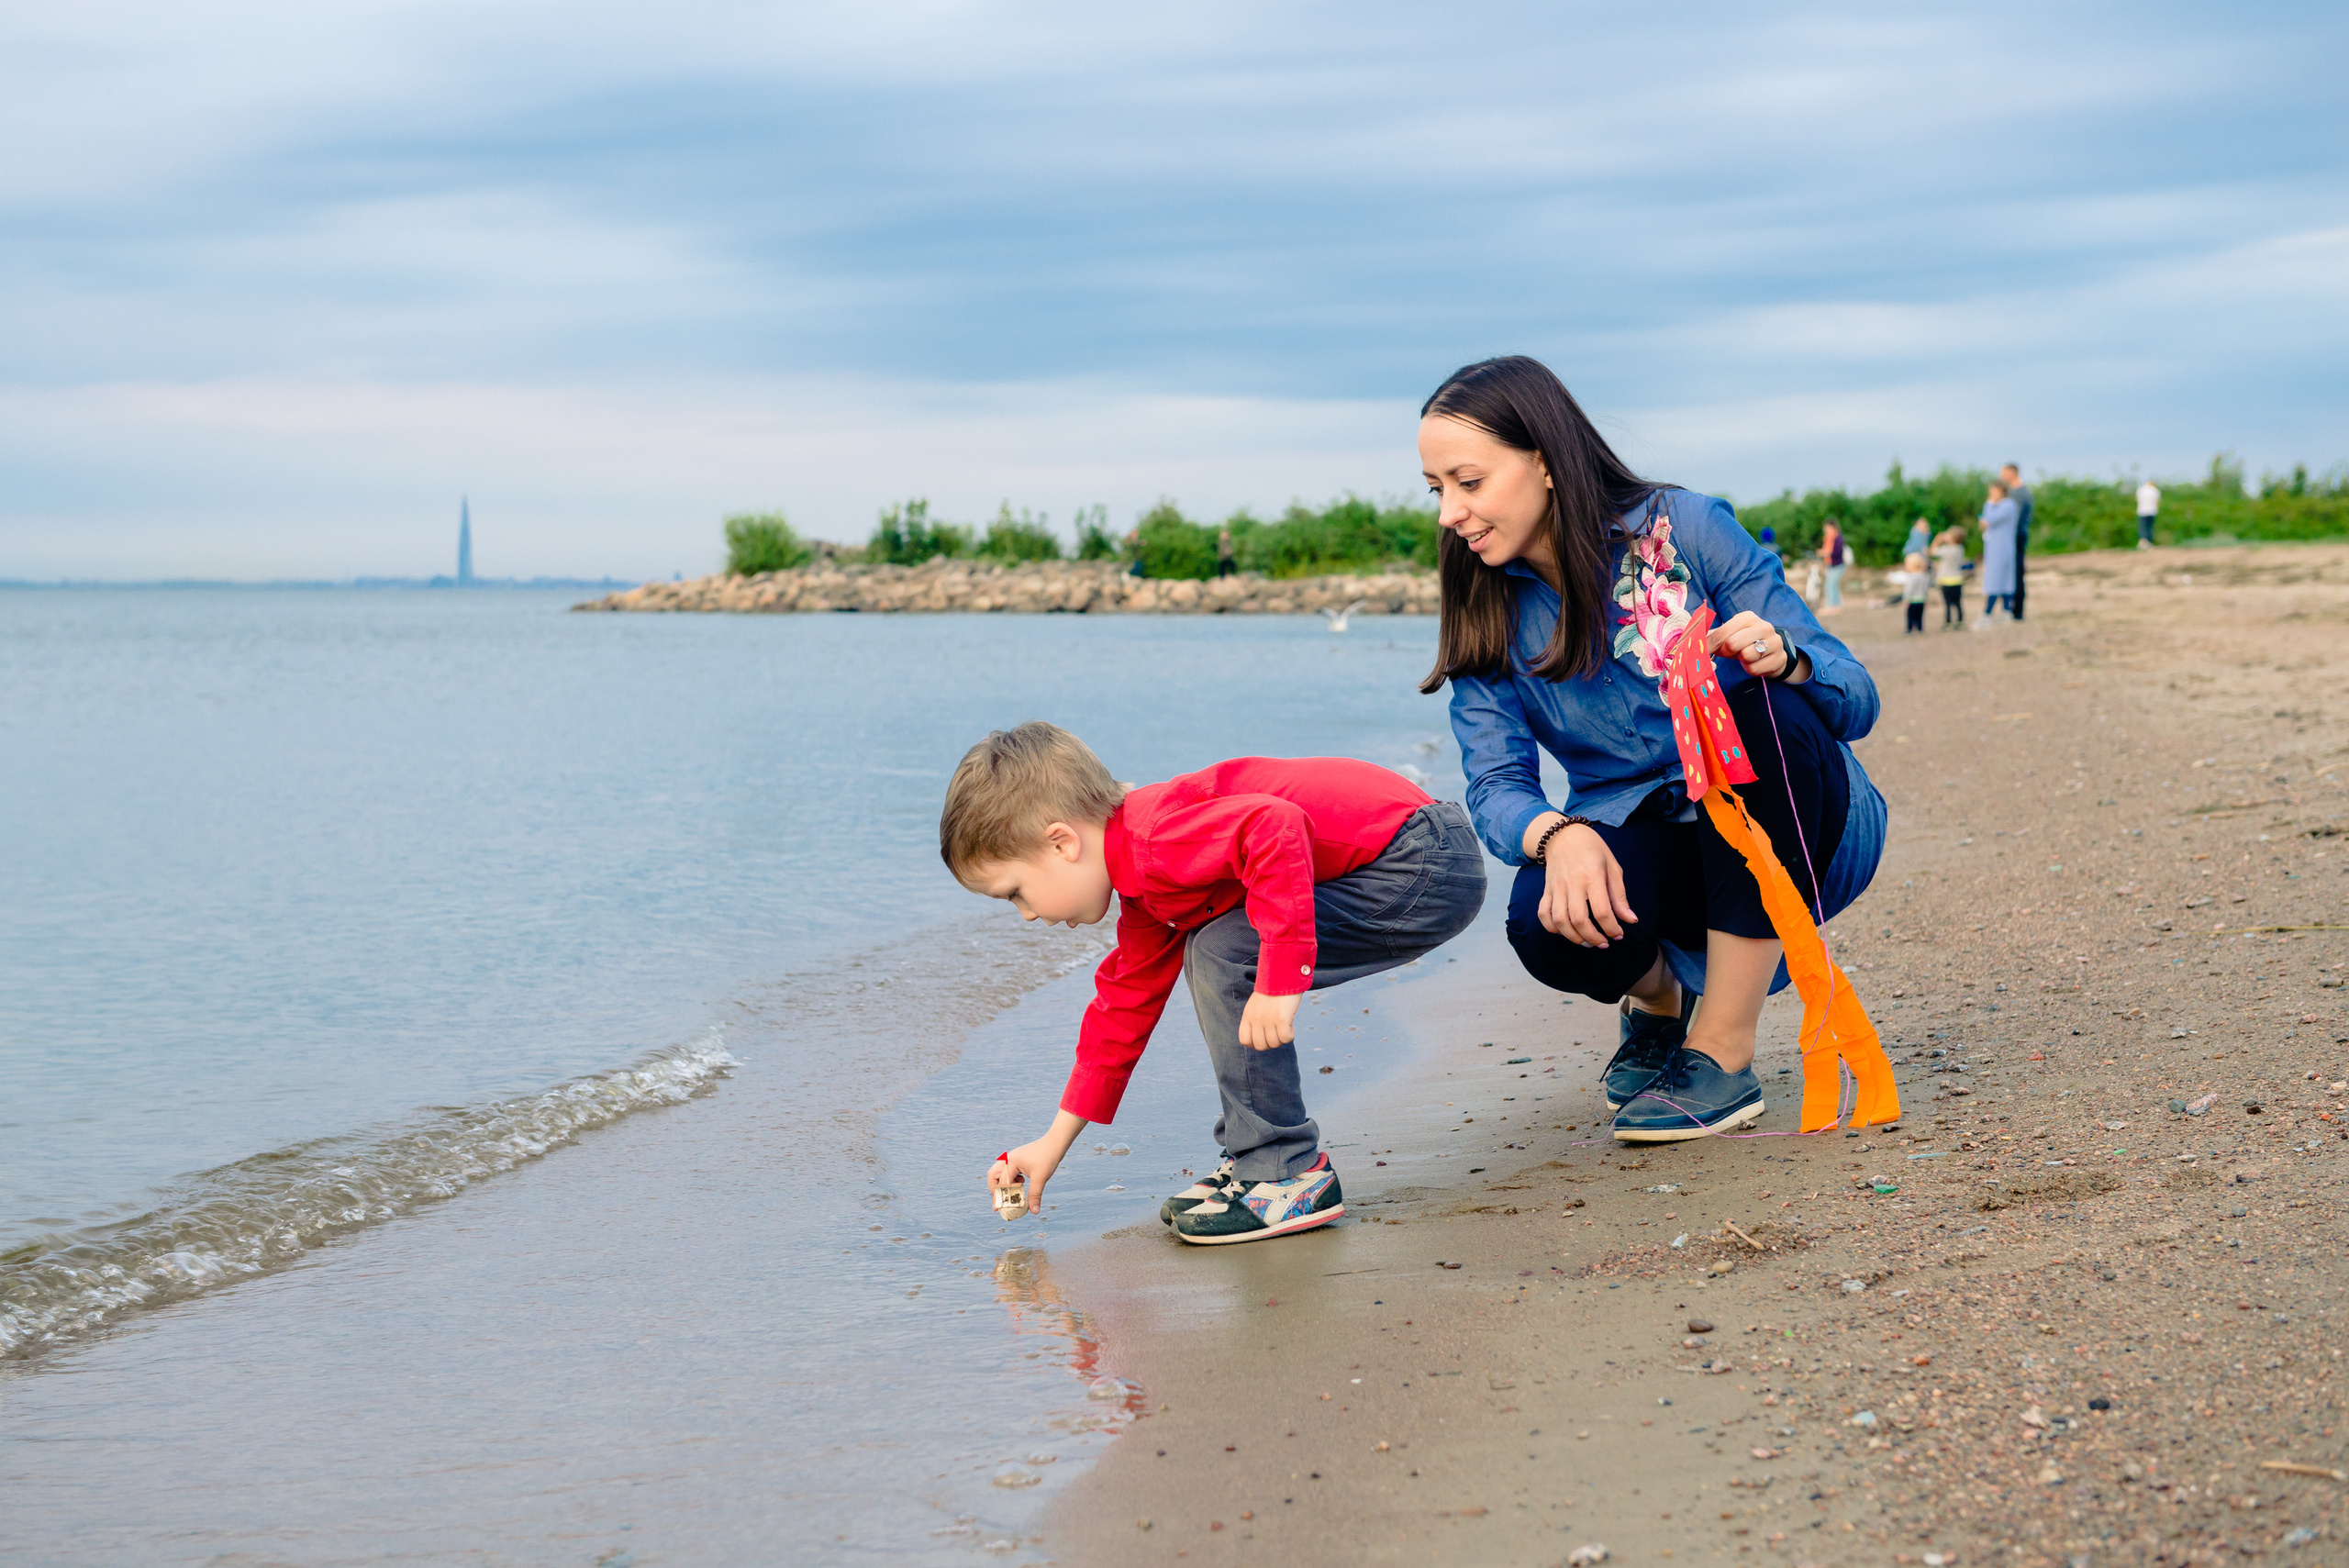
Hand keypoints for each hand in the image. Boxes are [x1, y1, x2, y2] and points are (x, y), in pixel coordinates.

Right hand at [991, 1123, 1077, 1214]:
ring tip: (1013, 1191)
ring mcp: (1012, 1158)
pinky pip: (1007, 1170)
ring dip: (1002, 1184)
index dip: (1002, 1197)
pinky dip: (1010, 1179)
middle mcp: (1008, 1159)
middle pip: (993, 1175)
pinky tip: (1021, 1182)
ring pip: (998, 1172)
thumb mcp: (1041, 1178)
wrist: (1055, 1143)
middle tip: (1001, 1201)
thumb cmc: (1048, 1158)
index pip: (1002, 1183)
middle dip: (995, 1189)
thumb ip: (1035, 1195)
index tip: (1001, 1209)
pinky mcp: (1017, 1159)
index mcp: (1012, 1162)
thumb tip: (1034, 1211)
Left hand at [1237, 990, 1300, 1050]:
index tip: (1265, 1035)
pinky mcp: (1282, 1019)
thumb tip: (1262, 1035)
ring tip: (1285, 1025)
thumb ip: (1255, 1019)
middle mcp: (1256, 1020)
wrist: (1283, 975)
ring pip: (1274, 1043)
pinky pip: (1286, 1038)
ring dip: (1282, 1038)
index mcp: (1248, 1016)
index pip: (1245, 1041)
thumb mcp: (1256, 1004)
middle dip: (1270, 1042)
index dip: (1255, 1042)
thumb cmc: (1272, 990)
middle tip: (1277, 1032)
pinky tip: (1291, 1025)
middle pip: (1260, 1046)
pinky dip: (1290, 1035)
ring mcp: (1268, 1020)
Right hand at [1538, 822, 1637, 946]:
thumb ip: (1620, 896)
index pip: (1602, 911)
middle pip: (1579, 919)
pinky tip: (1564, 931)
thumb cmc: (1593, 850)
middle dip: (1593, 938)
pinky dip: (1551, 927)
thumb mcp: (1612, 867)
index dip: (1612, 928)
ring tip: (1586, 942)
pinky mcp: (1546, 890)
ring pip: (1559, 921)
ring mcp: (1556, 887)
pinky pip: (1543, 914)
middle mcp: (1572, 883)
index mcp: (1592, 876)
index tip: (1618, 935)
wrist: (1563, 835)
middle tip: (1603, 944)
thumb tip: (1630, 920)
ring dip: (1573, 937)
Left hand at [1706, 610, 1800, 681]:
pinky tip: (1754, 663)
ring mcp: (1775, 641)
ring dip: (1741, 661)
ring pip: (1746, 656)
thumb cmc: (1743, 643)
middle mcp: (1763, 626)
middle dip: (1727, 652)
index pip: (1722, 632)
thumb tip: (1691, 642)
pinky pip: (1755, 669)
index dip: (1710, 645)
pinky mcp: (1780, 658)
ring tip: (1745, 656)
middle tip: (1730, 653)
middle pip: (1733, 643)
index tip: (1703, 652)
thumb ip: (1712, 637)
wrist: (1771, 653)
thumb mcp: (1728, 636)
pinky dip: (1750, 669)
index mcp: (1747, 617)